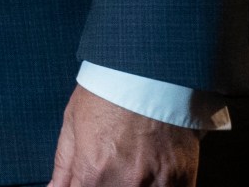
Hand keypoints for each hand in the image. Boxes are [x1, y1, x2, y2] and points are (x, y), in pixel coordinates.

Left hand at [46, 86, 199, 186]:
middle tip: (107, 167)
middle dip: (103, 184)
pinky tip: (149, 174)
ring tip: (130, 168)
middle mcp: (127, 184)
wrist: (152, 73)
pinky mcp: (183, 179)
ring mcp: (159, 185)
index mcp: (94, 172)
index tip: (84, 179)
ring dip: (130, 186)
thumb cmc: (110, 93)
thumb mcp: (73, 123)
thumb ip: (64, 165)